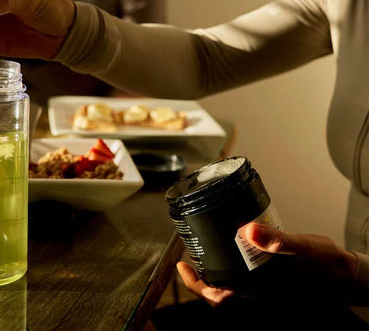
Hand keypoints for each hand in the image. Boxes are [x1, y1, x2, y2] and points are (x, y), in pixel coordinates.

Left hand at [177, 223, 358, 307]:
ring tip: (201, 251)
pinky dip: (230, 260)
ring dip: (213, 269)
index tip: (184, 267)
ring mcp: (262, 284)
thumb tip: (250, 231)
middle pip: (219, 290)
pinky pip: (242, 272)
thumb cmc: (327, 265)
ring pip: (229, 281)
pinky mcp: (268, 275)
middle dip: (200, 277)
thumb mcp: (304, 249)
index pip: (220, 296)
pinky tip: (229, 244)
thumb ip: (279, 241)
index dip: (198, 285)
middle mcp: (258, 289)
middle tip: (187, 258)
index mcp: (261, 289)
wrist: (344, 271)